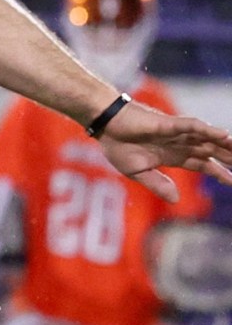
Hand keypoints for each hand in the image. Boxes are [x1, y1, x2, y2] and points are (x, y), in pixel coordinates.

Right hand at [97, 100, 231, 202]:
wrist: (104, 126)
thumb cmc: (116, 146)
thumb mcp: (137, 173)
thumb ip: (158, 184)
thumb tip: (176, 200)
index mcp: (171, 156)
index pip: (202, 165)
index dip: (218, 173)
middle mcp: (179, 143)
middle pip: (210, 152)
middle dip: (228, 159)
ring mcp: (176, 133)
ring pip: (208, 139)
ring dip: (225, 145)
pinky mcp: (169, 124)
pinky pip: (193, 127)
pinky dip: (209, 131)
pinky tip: (223, 136)